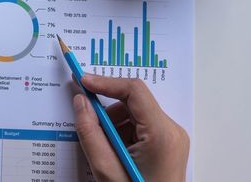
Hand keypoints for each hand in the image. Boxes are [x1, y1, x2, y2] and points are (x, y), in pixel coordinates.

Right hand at [72, 74, 188, 181]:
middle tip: (88, 125)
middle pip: (133, 102)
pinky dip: (121, 134)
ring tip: (106, 152)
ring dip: (113, 125)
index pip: (133, 90)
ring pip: (134, 115)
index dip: (105, 82)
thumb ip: (89, 131)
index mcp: (161, 134)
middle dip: (107, 112)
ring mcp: (171, 138)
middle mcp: (171, 131)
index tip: (82, 82)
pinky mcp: (166, 145)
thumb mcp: (106, 168)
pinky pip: (139, 127)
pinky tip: (115, 154)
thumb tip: (80, 102)